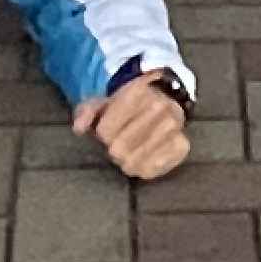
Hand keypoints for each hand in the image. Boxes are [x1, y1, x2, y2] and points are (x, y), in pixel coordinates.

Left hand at [72, 79, 193, 182]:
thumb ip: (87, 111)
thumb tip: (78, 127)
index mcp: (137, 91)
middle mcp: (159, 107)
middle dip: (115, 149)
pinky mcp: (182, 145)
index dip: (102, 133)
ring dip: (128, 161)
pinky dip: (145, 168)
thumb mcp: (104, 99)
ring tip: (129, 153)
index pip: (105, 131)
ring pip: (136, 162)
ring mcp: (174, 127)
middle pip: (120, 148)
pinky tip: (142, 161)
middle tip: (118, 144)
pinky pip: (155, 169)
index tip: (106, 129)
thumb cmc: (128, 102)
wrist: (163, 96)